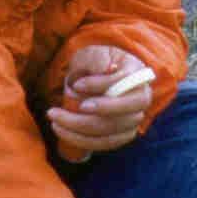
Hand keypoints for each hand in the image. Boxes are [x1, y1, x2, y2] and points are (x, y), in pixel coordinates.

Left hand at [48, 45, 152, 159]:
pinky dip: (82, 140)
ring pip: (109, 133)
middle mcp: (142, 99)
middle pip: (121, 117)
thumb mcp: (95, 54)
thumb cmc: (96, 61)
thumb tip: (105, 70)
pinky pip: (104, 144)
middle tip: (57, 113)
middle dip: (86, 119)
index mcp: (138, 75)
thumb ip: (98, 61)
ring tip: (54, 122)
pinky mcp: (123, 134)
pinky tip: (63, 131)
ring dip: (78, 132)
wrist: (98, 72)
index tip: (76, 85)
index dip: (102, 86)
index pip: (125, 84)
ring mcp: (134, 119)